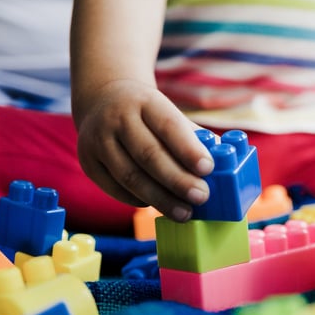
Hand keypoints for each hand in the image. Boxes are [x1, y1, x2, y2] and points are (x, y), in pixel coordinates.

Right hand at [75, 79, 213, 221]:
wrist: (103, 101)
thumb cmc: (150, 114)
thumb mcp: (170, 113)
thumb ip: (195, 138)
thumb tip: (226, 165)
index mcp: (145, 101)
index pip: (168, 126)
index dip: (188, 150)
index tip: (208, 169)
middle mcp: (117, 118)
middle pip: (149, 155)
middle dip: (178, 180)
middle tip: (202, 197)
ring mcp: (97, 140)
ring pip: (130, 176)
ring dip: (160, 199)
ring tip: (185, 213)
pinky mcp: (88, 162)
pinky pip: (115, 189)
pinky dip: (139, 200)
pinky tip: (158, 206)